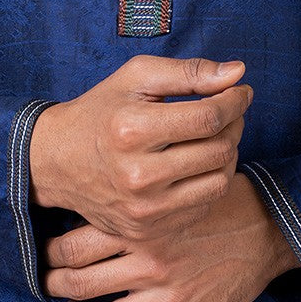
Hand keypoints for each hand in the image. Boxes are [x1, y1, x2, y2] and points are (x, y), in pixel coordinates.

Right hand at [28, 55, 252, 239]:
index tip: (241, 90)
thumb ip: (189, 72)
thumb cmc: (103, 110)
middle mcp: (138, 175)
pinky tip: (201, 161)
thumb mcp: (137, 77)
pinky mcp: (149, 230)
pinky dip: (212, 180)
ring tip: (219, 134)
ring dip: (230, 153)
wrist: (59, 161)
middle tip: (231, 109)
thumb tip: (238, 71)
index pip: (208, 117)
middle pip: (218, 150)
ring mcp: (144, 209)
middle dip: (235, 123)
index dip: (234, 100)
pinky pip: (203, 206)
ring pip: (219, 182)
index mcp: (132, 130)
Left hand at [44, 172, 300, 301]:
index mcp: (145, 225)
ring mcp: (171, 296)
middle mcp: (152, 262)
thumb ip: (138, 195)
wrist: (268, 227)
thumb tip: (92, 195)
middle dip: (58, 284)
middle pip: (83, 283)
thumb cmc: (218, 199)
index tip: (49, 249)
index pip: (77, 244)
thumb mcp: (175, 184)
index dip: (54, 249)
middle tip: (50, 280)